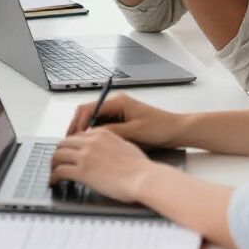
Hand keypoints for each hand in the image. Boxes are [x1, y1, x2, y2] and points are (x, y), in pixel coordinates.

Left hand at [50, 128, 153, 202]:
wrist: (144, 178)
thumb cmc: (140, 167)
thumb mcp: (125, 145)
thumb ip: (111, 144)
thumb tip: (106, 150)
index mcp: (101, 134)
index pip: (77, 136)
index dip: (71, 145)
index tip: (69, 152)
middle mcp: (90, 142)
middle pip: (64, 143)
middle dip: (58, 153)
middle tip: (56, 162)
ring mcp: (85, 156)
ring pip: (58, 155)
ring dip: (53, 164)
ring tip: (52, 172)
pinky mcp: (82, 171)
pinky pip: (60, 171)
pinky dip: (54, 176)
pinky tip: (54, 181)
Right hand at [66, 93, 182, 147]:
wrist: (177, 131)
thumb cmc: (160, 128)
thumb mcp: (134, 132)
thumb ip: (112, 132)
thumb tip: (92, 135)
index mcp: (117, 102)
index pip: (89, 108)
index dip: (78, 123)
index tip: (72, 137)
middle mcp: (116, 104)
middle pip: (88, 112)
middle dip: (78, 127)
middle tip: (71, 143)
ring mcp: (119, 111)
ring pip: (95, 120)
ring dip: (87, 131)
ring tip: (81, 146)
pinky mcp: (122, 120)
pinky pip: (104, 125)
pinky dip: (97, 134)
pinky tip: (95, 145)